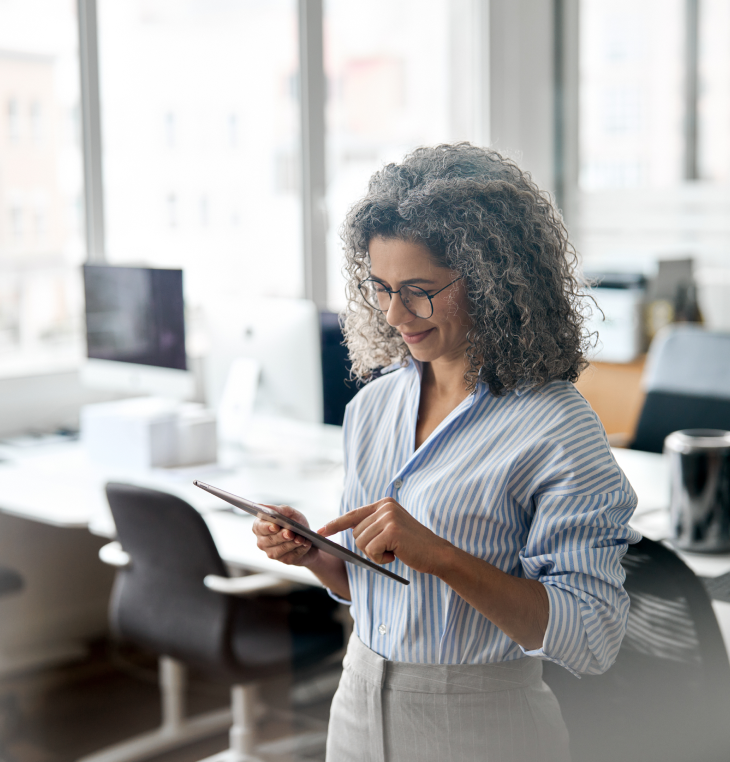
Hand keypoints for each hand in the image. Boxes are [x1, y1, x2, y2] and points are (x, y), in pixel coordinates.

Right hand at [252, 505, 319, 567]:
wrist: (309, 537)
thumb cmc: (294, 523)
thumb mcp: (289, 513)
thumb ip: (278, 510)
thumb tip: (264, 507)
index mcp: (261, 527)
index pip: (259, 527)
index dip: (266, 527)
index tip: (275, 526)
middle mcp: (263, 541)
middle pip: (269, 540)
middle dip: (281, 536)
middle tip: (290, 533)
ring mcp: (272, 553)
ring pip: (280, 550)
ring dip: (292, 544)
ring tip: (301, 538)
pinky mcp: (285, 560)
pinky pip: (292, 556)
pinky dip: (300, 549)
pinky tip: (306, 544)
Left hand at [318, 498, 448, 575]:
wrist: (437, 554)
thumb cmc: (412, 546)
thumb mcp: (391, 529)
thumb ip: (373, 525)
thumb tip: (347, 531)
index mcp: (384, 503)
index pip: (353, 514)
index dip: (335, 524)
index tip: (319, 532)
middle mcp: (385, 506)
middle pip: (355, 533)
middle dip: (368, 547)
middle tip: (389, 548)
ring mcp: (388, 517)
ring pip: (361, 543)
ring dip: (375, 554)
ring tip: (394, 550)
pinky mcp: (391, 530)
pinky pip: (370, 550)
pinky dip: (380, 559)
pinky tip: (396, 555)